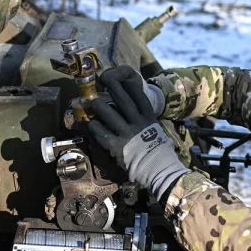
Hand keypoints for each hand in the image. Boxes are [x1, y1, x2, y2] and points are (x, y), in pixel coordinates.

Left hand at [88, 65, 187, 199]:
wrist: (158, 169)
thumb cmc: (159, 152)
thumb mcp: (157, 133)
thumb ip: (148, 123)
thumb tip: (142, 117)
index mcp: (149, 119)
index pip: (140, 98)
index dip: (132, 88)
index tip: (125, 81)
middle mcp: (138, 123)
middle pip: (124, 101)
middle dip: (114, 89)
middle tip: (105, 81)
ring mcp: (127, 134)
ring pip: (110, 114)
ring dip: (100, 106)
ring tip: (95, 102)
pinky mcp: (117, 146)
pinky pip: (102, 134)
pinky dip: (95, 127)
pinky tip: (91, 123)